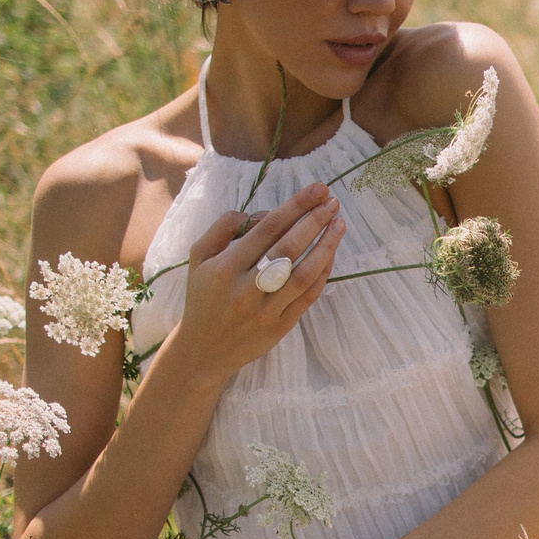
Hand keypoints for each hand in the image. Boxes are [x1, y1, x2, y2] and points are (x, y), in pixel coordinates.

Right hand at [161, 182, 345, 382]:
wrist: (204, 349)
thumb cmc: (204, 296)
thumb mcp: (198, 258)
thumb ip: (223, 228)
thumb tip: (261, 213)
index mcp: (224, 268)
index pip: (267, 229)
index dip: (295, 207)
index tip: (317, 189)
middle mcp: (246, 289)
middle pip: (288, 248)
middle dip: (314, 221)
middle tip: (332, 201)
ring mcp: (266, 310)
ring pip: (304, 274)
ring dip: (326, 246)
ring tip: (339, 223)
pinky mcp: (281, 326)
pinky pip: (308, 296)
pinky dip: (323, 272)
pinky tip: (331, 253)